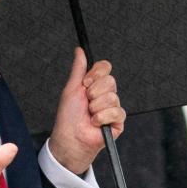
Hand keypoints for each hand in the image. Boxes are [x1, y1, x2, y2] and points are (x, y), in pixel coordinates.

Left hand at [48, 47, 124, 174]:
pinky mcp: (118, 121)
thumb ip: (78, 69)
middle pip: (110, 81)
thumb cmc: (69, 115)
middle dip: (94, 93)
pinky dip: (102, 118)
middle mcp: (106, 94)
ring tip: (89, 116)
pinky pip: (117, 112)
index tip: (85, 83)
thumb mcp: (72, 88)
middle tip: (86, 103)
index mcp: (95, 84)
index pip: (105, 68)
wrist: (70, 137)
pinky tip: (95, 124)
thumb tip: (79, 50)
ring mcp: (113, 107)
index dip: (96, 74)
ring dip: (96, 108)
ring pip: (112, 97)